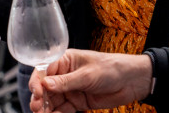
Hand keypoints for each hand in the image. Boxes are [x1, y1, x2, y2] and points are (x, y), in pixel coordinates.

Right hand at [29, 49, 151, 111]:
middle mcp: (65, 74)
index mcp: (64, 60)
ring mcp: (71, 89)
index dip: (37, 81)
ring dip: (47, 108)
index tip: (36, 92)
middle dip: (40, 98)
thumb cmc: (110, 68)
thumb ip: (66, 81)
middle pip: (46, 87)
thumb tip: (45, 84)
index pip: (44, 69)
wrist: (131, 82)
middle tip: (38, 108)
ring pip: (53, 100)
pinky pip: (63, 108)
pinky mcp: (78, 102)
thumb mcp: (87, 75)